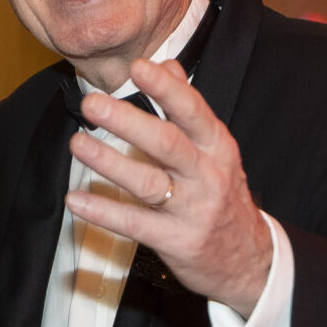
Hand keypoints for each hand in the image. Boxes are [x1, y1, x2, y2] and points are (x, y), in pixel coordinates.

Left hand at [68, 57, 274, 316]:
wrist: (250, 261)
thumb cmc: (224, 198)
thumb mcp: (217, 150)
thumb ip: (189, 108)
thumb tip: (168, 65)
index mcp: (217, 147)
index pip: (192, 111)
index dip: (165, 88)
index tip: (138, 67)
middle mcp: (208, 175)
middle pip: (167, 143)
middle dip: (127, 121)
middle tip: (92, 104)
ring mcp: (193, 210)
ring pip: (148, 183)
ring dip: (109, 162)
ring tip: (78, 145)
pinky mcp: (177, 241)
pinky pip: (135, 223)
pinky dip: (104, 211)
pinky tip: (77, 200)